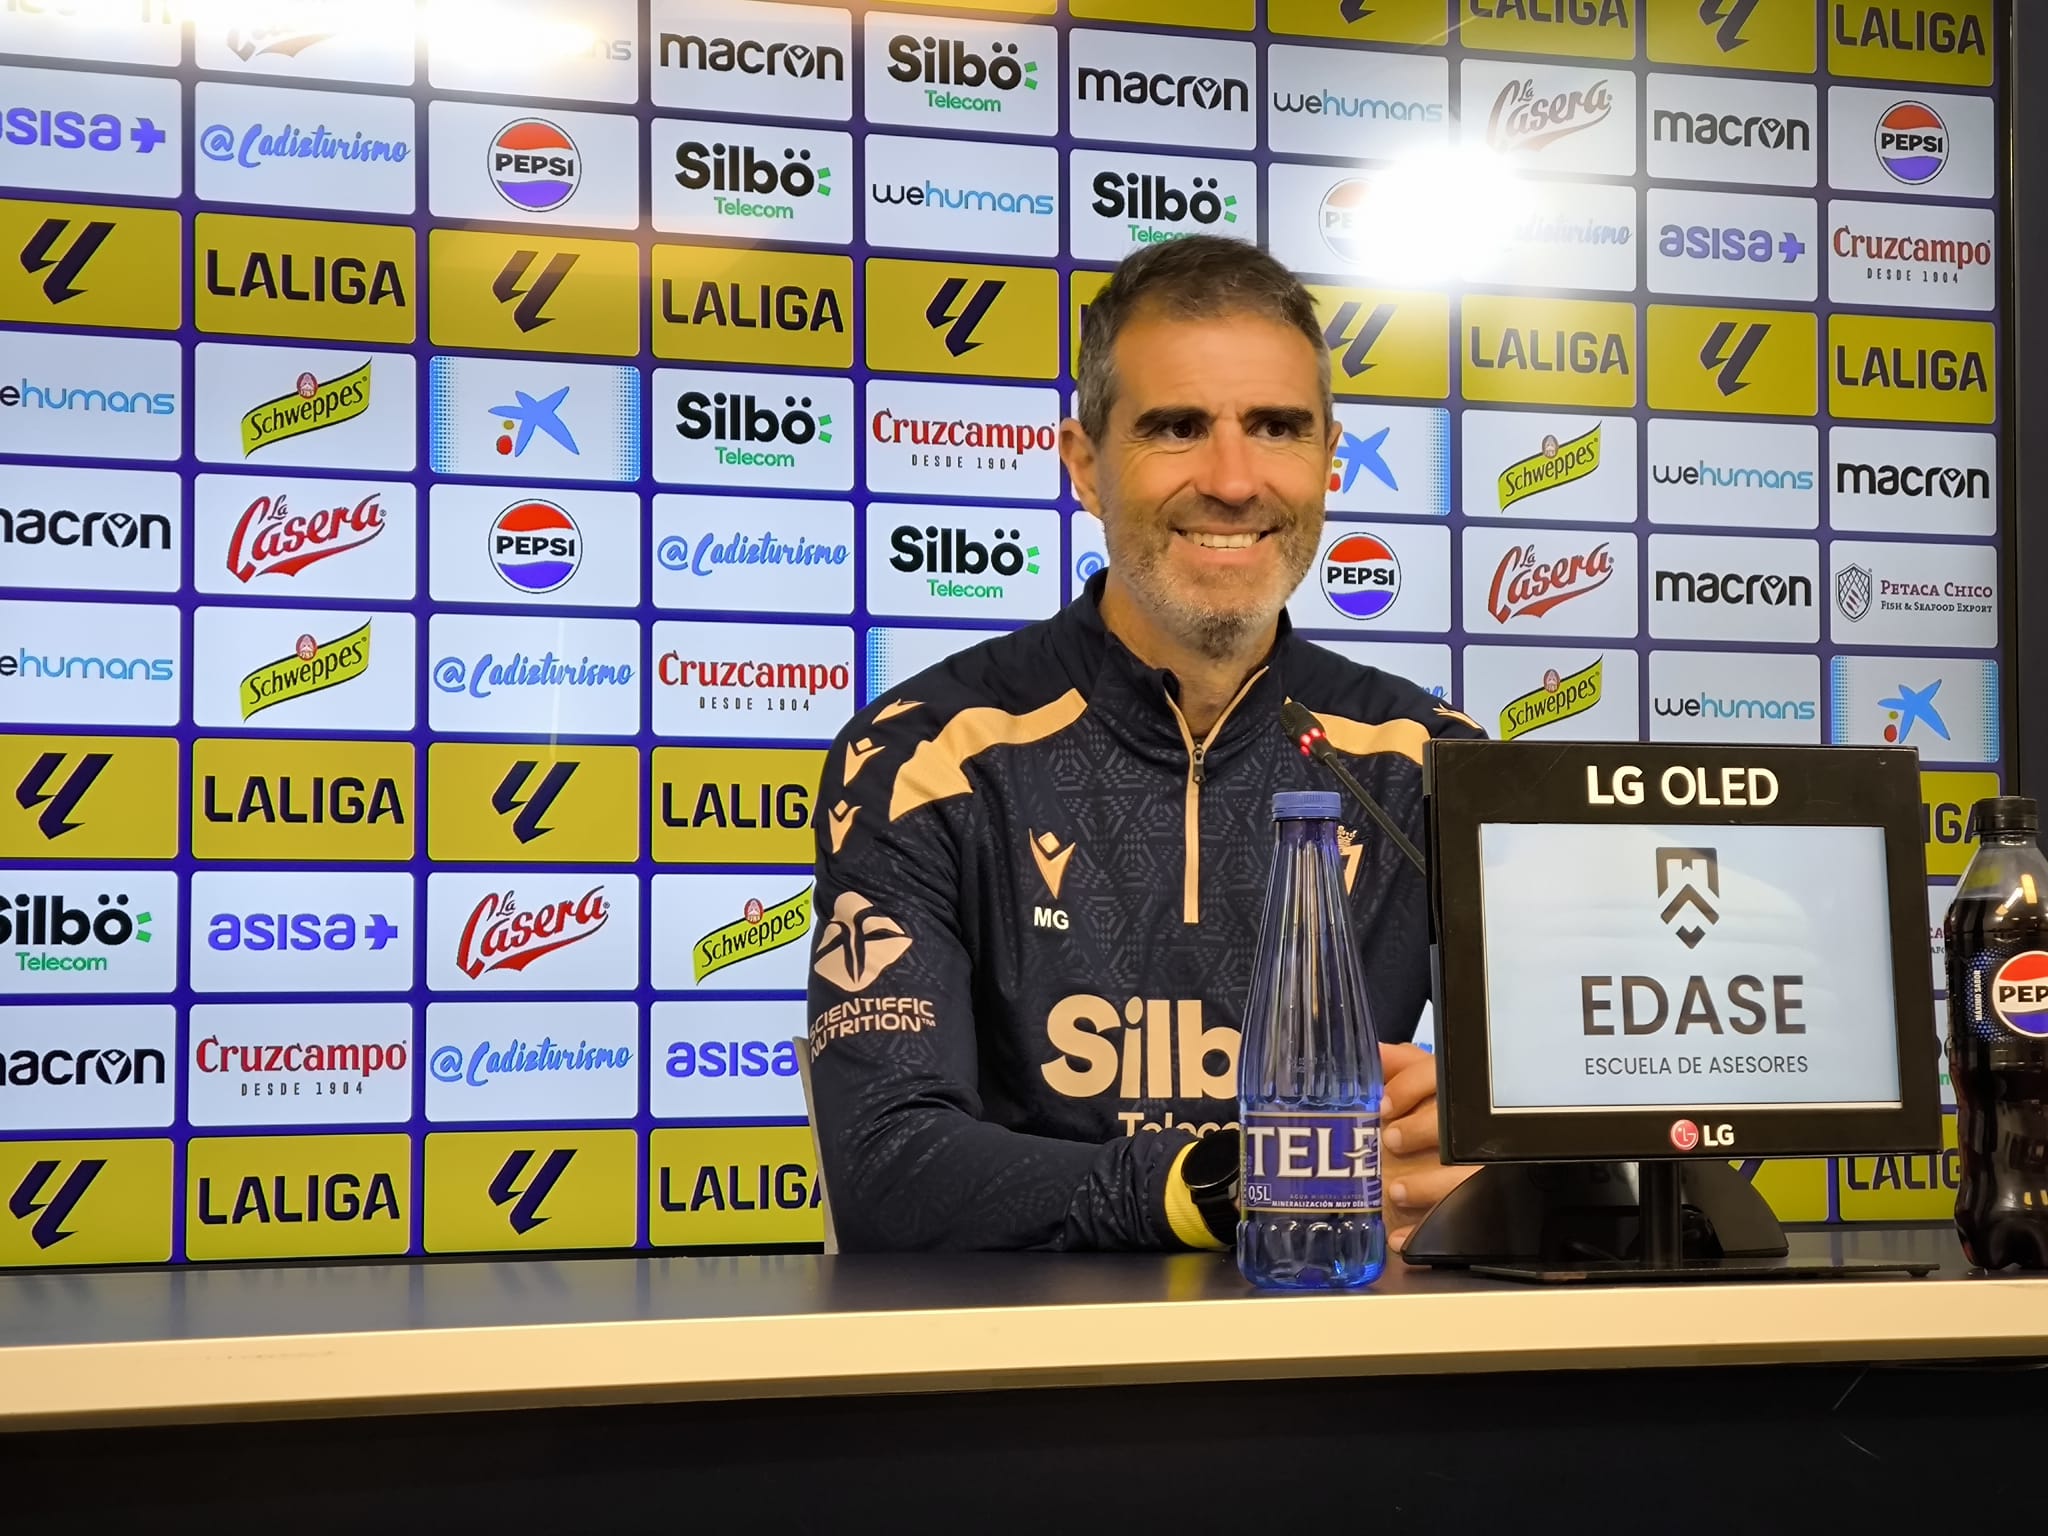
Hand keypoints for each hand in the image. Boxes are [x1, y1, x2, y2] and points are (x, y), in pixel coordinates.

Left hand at [1379, 1042, 1476, 1252]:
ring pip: (1462, 1176)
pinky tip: (1401, 1238)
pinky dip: (1424, 1233)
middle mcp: (1474, 1130)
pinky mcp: (1477, 1206)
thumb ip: (1400, 1067)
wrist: (1457, 1168)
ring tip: (1395, 1191)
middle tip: (1391, 1141)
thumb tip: (1375, 1051)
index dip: (1411, 1087)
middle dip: (1420, 1132)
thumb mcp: (1422, 1086)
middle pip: (1457, 1124)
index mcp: (1458, 1094)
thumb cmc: (1434, 1119)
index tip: (1385, 1103)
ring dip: (1424, 1186)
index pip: (1442, 1076)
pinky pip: (1460, 1222)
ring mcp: (1480, 1170)